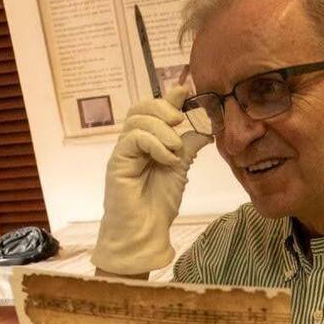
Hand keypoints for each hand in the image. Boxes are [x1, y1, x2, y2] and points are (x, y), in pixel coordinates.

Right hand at [91, 86, 210, 276]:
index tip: (185, 91)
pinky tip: (167, 159)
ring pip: (137, 120)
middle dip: (162, 108)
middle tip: (180, 120)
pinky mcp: (118, 161)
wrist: (143, 232)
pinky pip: (134, 137)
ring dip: (162, 130)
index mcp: (146, 143)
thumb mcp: (180, 170)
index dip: (168, 99)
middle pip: (140, 109)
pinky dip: (155, 144)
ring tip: (176, 150)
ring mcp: (123, 152)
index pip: (152, 111)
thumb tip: (205, 128)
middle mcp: (132, 144)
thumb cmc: (158, 205)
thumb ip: (189, 147)